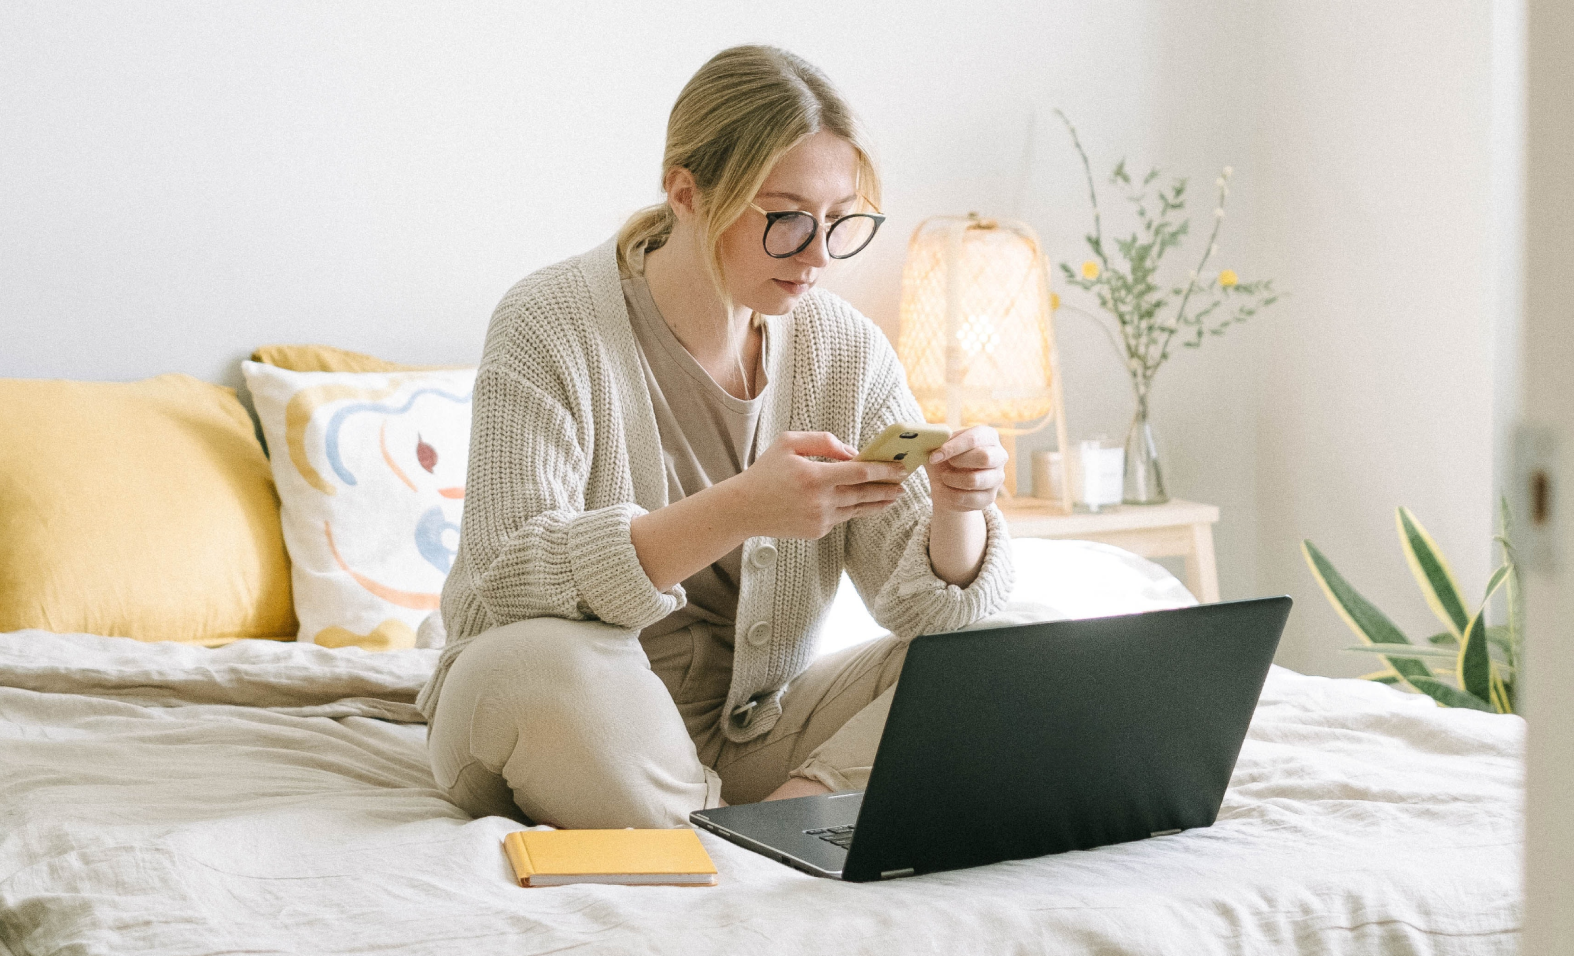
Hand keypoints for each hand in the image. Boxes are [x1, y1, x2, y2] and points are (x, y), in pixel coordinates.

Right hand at [730, 432, 907, 538]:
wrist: (743, 509)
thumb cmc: (766, 471)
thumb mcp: (789, 443)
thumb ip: (823, 442)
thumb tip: (853, 452)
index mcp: (814, 476)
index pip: (860, 473)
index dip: (884, 469)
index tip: (901, 466)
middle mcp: (820, 501)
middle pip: (865, 493)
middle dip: (888, 487)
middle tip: (906, 482)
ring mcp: (819, 519)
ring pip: (858, 509)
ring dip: (879, 502)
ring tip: (894, 496)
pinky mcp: (816, 531)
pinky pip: (842, 518)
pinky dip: (856, 510)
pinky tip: (868, 504)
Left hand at [925, 425, 1006, 512]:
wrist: (946, 485)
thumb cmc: (944, 458)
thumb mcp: (939, 446)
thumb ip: (936, 439)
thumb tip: (932, 436)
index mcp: (988, 436)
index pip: (974, 439)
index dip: (952, 447)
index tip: (934, 456)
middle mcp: (999, 455)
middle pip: (984, 457)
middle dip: (958, 461)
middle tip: (945, 464)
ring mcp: (997, 478)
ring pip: (974, 480)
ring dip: (952, 479)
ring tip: (944, 477)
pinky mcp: (990, 497)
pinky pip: (969, 499)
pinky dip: (951, 495)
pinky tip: (946, 490)